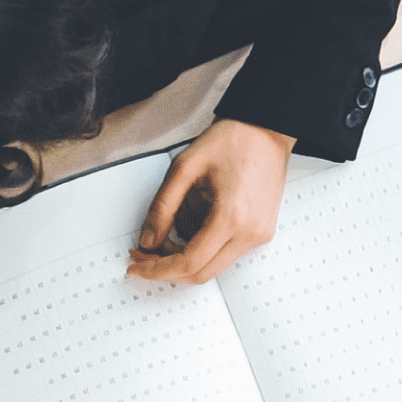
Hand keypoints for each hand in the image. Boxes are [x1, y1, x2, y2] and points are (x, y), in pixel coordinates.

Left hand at [126, 118, 295, 284]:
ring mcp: (258, 234)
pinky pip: (222, 251)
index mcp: (233, 217)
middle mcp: (250, 232)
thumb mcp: (184, 167)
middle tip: (142, 251)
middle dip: (166, 266)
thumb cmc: (232, 140)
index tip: (135, 267)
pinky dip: (199, 243)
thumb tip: (147, 242)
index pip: (188, 263)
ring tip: (172, 218)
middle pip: (199, 273)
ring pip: (209, 265)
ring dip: (182, 252)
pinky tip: (192, 214)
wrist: (267, 128)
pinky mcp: (259, 231)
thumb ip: (162, 208)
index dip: (156, 270)